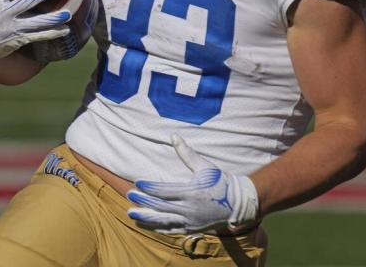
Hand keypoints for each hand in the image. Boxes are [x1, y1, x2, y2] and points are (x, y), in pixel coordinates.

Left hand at [127, 133, 259, 233]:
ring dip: (145, 217)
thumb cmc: (220, 181)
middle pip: (159, 206)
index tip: (137, 183)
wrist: (236, 203)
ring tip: (131, 213)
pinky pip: (170, 229)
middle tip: (128, 195)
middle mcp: (189, 208)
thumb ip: (186, 152)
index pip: (164, 190)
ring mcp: (190, 221)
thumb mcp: (204, 166)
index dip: (149, 187)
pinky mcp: (191, 228)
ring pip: (162, 221)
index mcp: (192, 192)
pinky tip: (145, 223)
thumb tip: (173, 135)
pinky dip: (156, 227)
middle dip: (142, 201)